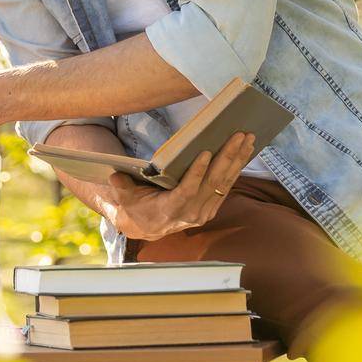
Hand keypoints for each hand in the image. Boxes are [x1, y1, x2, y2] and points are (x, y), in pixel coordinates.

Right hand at [102, 132, 254, 241]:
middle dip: (227, 157)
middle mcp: (192, 213)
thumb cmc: (136, 205)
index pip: (188, 190)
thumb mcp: (125, 197)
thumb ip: (122, 187)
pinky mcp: (212, 207)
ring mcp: (205, 211)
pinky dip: (237, 167)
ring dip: (238, 159)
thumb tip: (114, 177)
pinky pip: (227, 185)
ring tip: (247, 138)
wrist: (147, 225)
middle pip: (213, 183)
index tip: (206, 152)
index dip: (197, 172)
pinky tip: (245, 151)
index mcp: (170, 210)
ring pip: (225, 183)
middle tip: (238, 136)